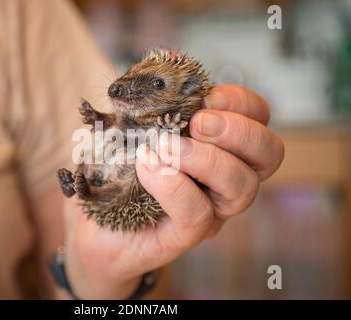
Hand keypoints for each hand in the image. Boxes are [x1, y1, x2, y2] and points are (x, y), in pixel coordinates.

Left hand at [64, 84, 284, 298]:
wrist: (95, 231)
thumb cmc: (115, 176)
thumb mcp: (128, 128)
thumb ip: (149, 100)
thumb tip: (164, 64)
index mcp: (220, 147)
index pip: (259, 119)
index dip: (242, 103)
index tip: (207, 97)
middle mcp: (225, 180)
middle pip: (269, 154)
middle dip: (238, 131)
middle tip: (196, 124)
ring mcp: (210, 211)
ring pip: (241, 186)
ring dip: (206, 159)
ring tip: (166, 147)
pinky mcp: (185, 236)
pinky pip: (197, 212)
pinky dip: (172, 184)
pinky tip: (146, 166)